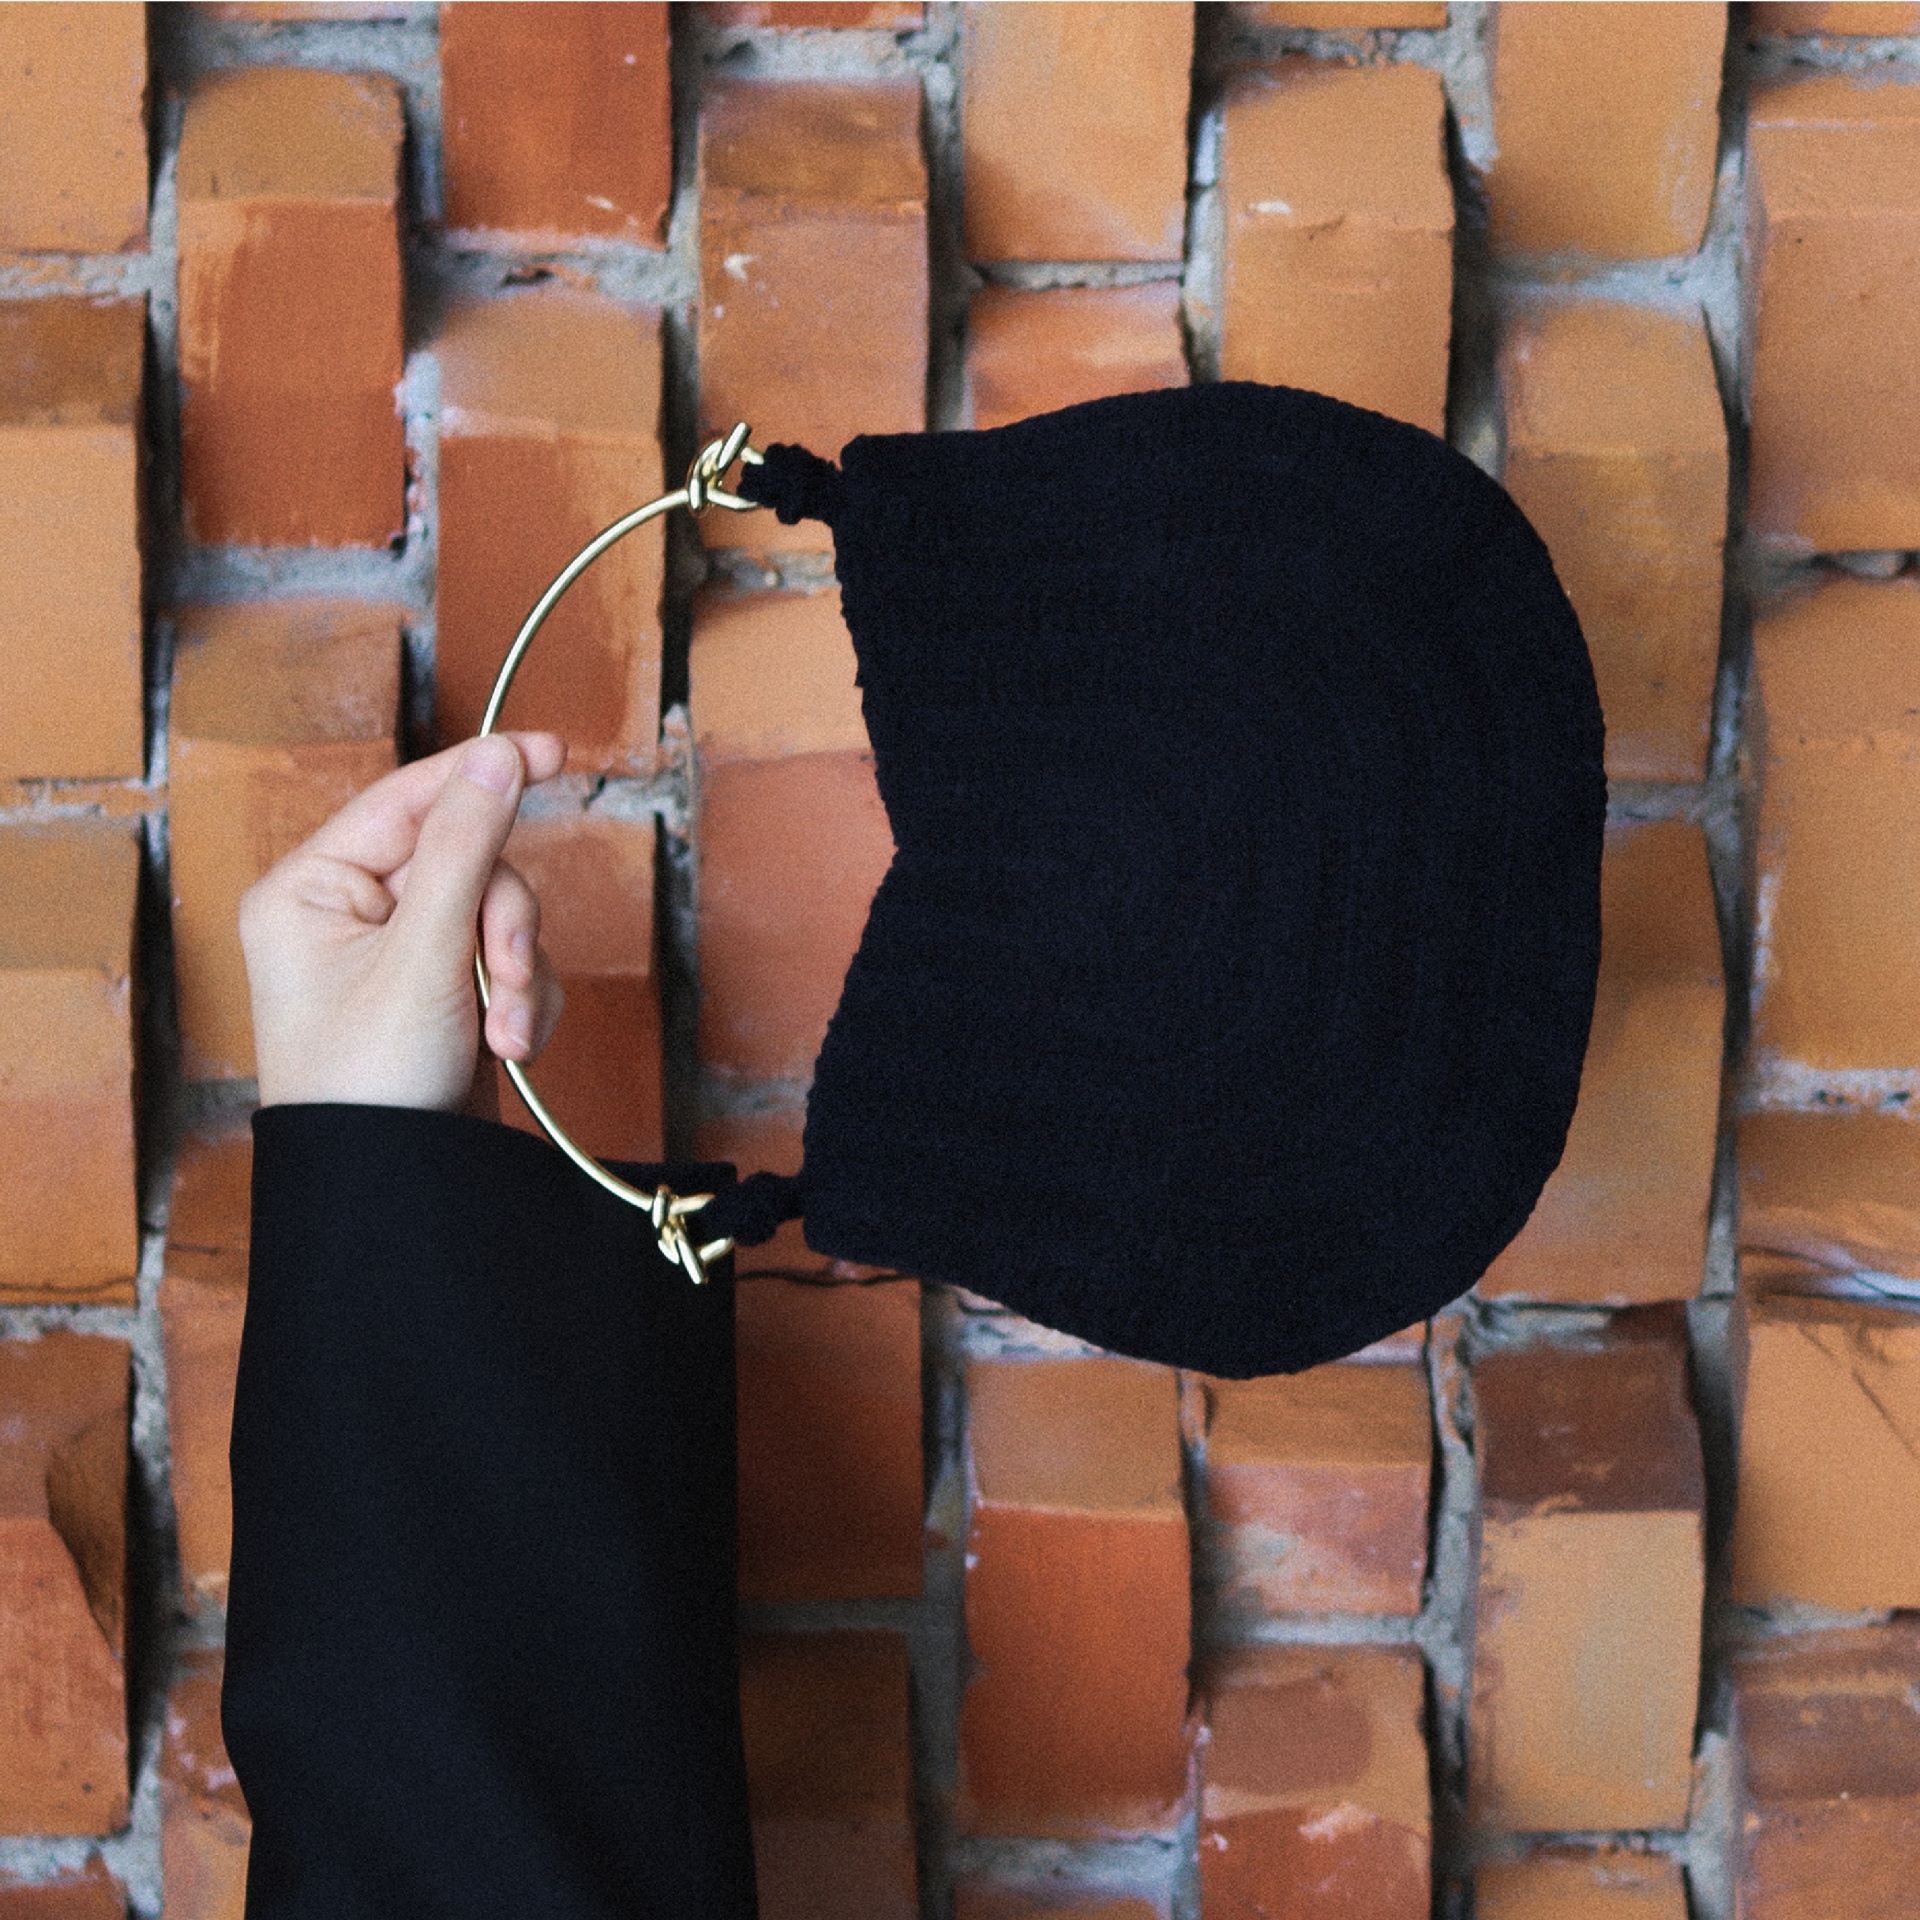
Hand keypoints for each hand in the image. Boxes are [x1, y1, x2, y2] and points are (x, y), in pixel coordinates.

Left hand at [240, 733, 568, 1109]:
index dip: (479, 772)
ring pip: (498, 914)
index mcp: (310, 889)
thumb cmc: (370, 1084)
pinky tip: (506, 1049)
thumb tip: (495, 758)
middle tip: (506, 977)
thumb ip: (465, 849)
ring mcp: (400, 955)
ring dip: (518, 972)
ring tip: (507, 1034)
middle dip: (503, 926)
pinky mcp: (444, 994)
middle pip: (469, 861)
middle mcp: (350, 913)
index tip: (549, 750)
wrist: (392, 1191)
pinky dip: (523, 1002)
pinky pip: (508, 962)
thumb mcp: (422, 957)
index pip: (406, 799)